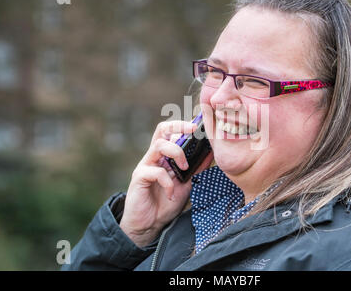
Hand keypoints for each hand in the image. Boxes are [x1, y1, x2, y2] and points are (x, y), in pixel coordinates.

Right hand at [119, 120, 213, 246]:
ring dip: (176, 153)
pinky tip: (171, 194)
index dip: (184, 125)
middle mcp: (154, 157)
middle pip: (162, 130)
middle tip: (193, 131)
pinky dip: (168, 182)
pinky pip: (155, 171)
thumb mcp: (186, 184)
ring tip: (184, 168)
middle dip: (178, 126)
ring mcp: (145, 166)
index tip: (200, 126)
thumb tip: (210, 153)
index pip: (171, 131)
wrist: (149, 225)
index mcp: (164, 156)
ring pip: (159, 145)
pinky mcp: (139, 178)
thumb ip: (196, 169)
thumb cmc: (166, 203)